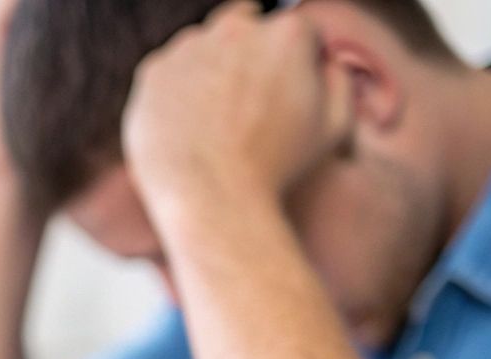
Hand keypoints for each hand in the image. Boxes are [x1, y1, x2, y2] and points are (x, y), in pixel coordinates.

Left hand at [122, 1, 352, 213]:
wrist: (213, 202)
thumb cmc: (278, 169)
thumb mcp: (334, 125)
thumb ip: (338, 78)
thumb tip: (322, 59)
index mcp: (286, 34)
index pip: (299, 31)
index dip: (300, 62)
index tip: (291, 92)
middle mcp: (235, 29)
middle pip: (248, 24)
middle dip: (253, 54)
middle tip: (251, 102)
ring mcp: (188, 48)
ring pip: (205, 47)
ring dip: (213, 69)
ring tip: (220, 122)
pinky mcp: (152, 72)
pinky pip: (171, 73)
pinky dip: (179, 92)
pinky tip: (191, 126)